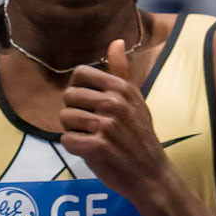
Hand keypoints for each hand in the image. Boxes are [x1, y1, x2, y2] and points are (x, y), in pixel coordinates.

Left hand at [59, 39, 169, 206]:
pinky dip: (73, 147)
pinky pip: (67, 140)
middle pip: (69, 96)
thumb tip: (116, 41)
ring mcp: (106, 125)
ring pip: (65, 118)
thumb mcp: (135, 100)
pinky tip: (88, 150)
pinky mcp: (97, 147)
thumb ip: (121, 72)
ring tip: (89, 138)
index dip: (77, 90)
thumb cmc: (140, 136)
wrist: (151, 173)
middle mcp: (113, 103)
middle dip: (73, 112)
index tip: (87, 104)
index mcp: (121, 88)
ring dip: (72, 130)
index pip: (80, 74)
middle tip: (90, 126)